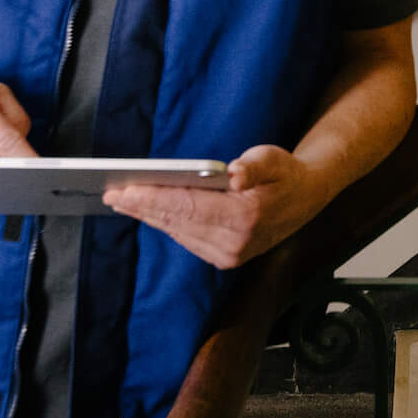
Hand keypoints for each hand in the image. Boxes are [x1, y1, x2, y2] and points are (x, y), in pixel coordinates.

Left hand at [101, 145, 322, 268]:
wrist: (306, 200)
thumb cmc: (286, 174)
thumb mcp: (274, 158)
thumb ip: (255, 165)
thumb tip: (233, 174)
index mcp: (246, 217)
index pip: (188, 207)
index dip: (153, 199)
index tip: (124, 192)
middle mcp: (235, 243)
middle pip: (177, 222)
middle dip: (142, 208)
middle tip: (111, 194)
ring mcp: (229, 255)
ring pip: (178, 232)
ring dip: (149, 217)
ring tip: (122, 202)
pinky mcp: (224, 259)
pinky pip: (186, 238)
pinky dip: (165, 224)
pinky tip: (148, 212)